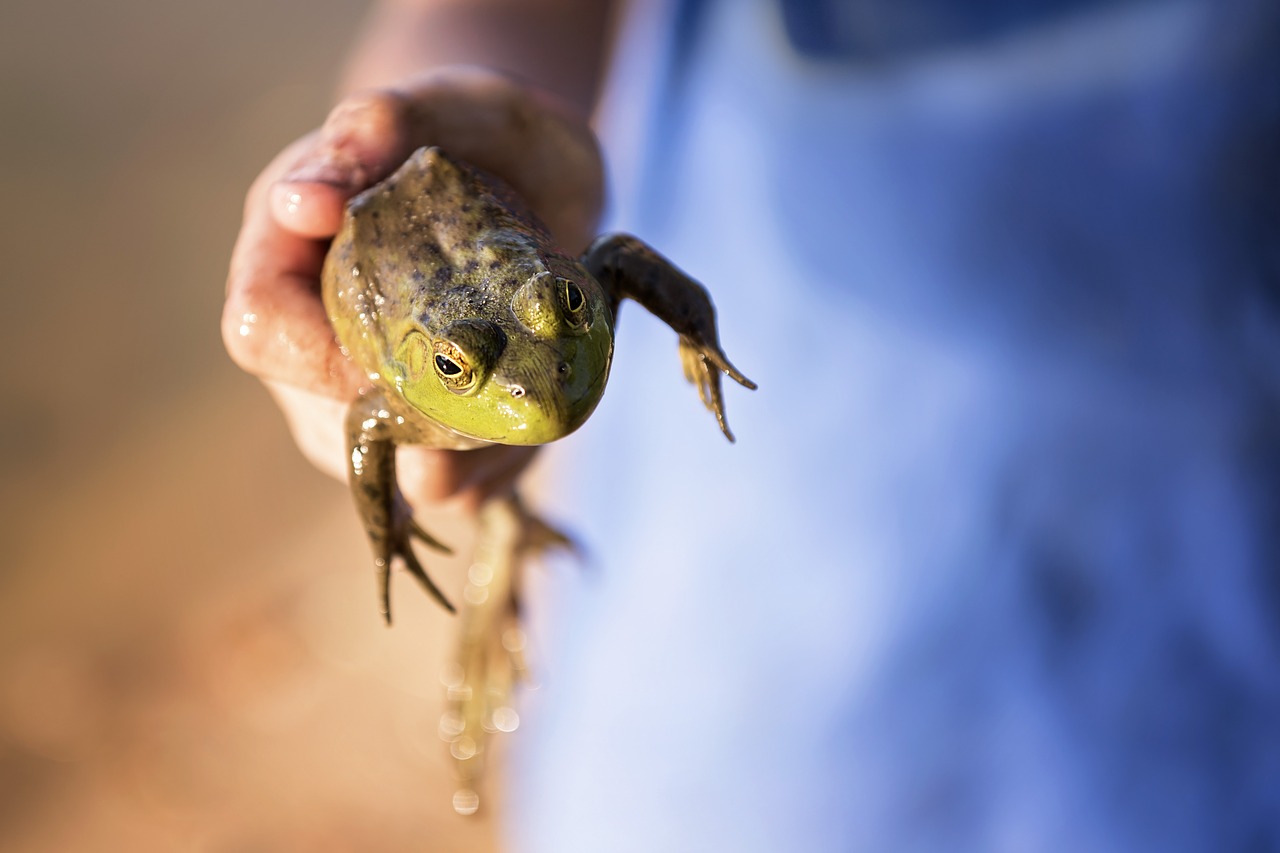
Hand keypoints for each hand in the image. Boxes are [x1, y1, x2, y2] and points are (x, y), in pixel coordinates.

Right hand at [223, 66, 603, 510]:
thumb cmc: (478, 134)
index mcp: (288, 253)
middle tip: (478, 410)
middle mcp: (319, 334)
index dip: (311, 355)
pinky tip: (530, 432)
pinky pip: (454, 481)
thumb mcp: (447, 106)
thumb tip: (316, 183)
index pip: (261, 330)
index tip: (390, 353)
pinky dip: (495, 469)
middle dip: (404, 428)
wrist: (539, 175)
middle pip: (324, 421)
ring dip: (457, 461)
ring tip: (515, 421)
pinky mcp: (436, 423)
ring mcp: (373, 388)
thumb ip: (385, 121)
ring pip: (393, 467)